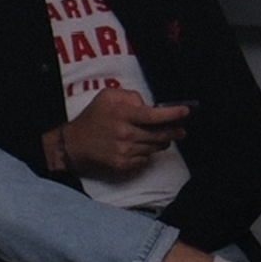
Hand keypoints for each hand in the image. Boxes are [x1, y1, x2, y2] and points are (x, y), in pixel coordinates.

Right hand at [60, 88, 188, 177]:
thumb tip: (148, 105)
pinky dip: (147, 152)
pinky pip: (146, 159)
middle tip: (181, 129)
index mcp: (122, 115)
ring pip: (155, 147)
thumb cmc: (93, 117)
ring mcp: (125, 152)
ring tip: (162, 136)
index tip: (186, 112)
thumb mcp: (108, 97)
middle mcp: (125, 134)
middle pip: (159, 134)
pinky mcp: (124, 165)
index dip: (172, 114)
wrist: (75, 144)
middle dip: (174, 131)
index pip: (153, 115)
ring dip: (161, 142)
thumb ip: (130, 96)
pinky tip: (141, 146)